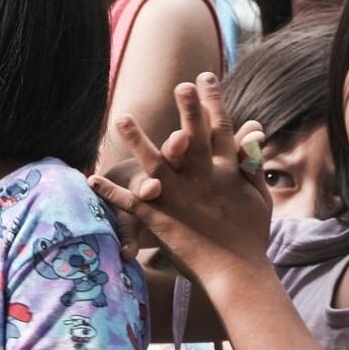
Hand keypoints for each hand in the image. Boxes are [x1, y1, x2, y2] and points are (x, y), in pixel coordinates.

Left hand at [88, 76, 272, 283]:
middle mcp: (202, 179)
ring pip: (154, 163)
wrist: (238, 272)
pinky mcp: (159, 218)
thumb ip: (250, 163)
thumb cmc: (250, 234)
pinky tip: (91, 178)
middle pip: (193, 138)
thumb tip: (254, 132)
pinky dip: (111, 191)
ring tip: (120, 117)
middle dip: (187, 110)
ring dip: (136, 140)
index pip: (221, 130)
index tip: (205, 77)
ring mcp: (179, 197)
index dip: (214, 103)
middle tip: (179, 85)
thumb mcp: (257, 196)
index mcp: (227, 172)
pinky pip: (130, 202)